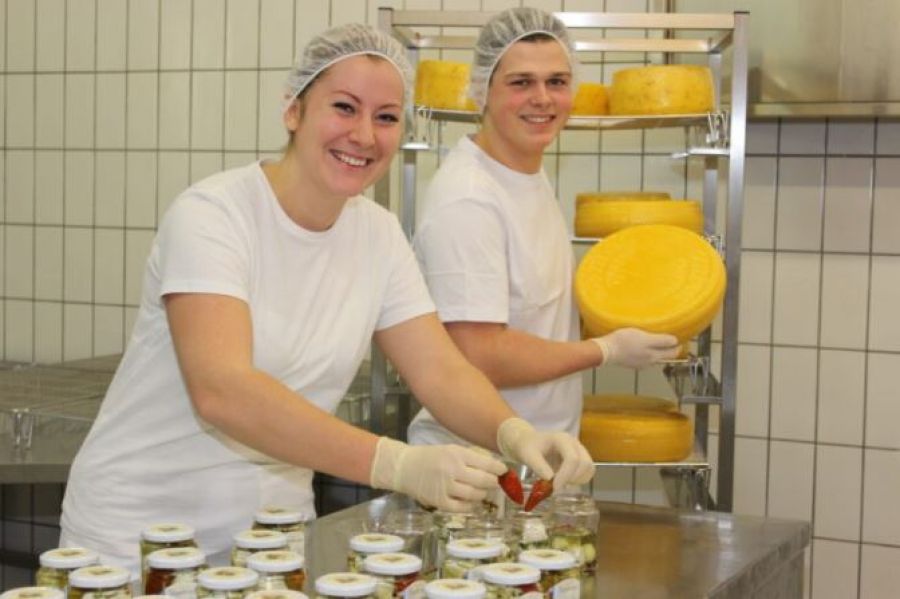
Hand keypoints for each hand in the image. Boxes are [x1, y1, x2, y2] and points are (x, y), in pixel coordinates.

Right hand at [370, 437, 506, 511]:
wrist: (405, 467)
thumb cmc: (431, 457)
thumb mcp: (451, 450)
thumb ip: (471, 458)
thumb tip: (495, 467)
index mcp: (457, 454)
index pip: (487, 464)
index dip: (499, 469)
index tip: (504, 471)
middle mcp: (452, 470)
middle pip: (484, 480)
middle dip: (493, 483)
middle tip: (495, 483)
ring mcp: (445, 487)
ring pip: (475, 495)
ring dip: (482, 494)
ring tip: (482, 491)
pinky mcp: (439, 501)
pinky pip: (462, 507)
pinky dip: (470, 505)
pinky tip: (470, 501)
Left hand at [496, 417, 593, 489]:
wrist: (528, 442)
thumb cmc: (527, 447)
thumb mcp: (528, 455)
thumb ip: (539, 467)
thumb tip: (551, 481)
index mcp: (562, 439)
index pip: (572, 458)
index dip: (565, 475)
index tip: (554, 488)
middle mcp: (574, 443)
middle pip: (585, 463)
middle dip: (572, 478)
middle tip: (556, 486)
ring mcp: (579, 450)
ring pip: (589, 468)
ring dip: (577, 480)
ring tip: (560, 482)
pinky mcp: (580, 458)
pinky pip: (587, 472)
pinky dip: (579, 480)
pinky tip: (564, 480)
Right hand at [592, 328, 679, 368]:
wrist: (607, 351)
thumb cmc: (625, 341)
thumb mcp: (645, 337)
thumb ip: (661, 340)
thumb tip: (674, 341)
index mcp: (654, 356)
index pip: (671, 352)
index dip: (677, 346)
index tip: (680, 340)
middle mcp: (649, 362)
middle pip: (664, 357)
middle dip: (671, 351)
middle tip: (673, 343)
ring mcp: (640, 363)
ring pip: (655, 359)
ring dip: (660, 353)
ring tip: (659, 345)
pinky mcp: (631, 363)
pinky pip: (645, 359)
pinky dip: (649, 355)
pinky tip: (644, 350)